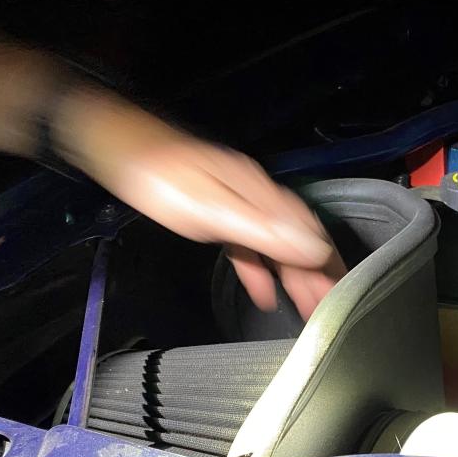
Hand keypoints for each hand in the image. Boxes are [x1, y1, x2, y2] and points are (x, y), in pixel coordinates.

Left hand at [54, 85, 345, 319]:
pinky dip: (259, 269)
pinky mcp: (217, 210)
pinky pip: (249, 245)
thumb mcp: (211, 209)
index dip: (326, 266)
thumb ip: (262, 230)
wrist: (117, 146)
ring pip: (276, 245)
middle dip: (316, 275)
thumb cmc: (160, 179)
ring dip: (292, 277)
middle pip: (297, 240)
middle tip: (329, 310)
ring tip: (305, 309)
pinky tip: (262, 292)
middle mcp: (257, 196)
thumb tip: (314, 247)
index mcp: (261, 195)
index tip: (341, 296)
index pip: (309, 235)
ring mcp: (238, 203)